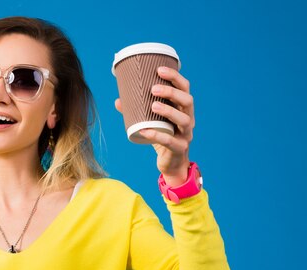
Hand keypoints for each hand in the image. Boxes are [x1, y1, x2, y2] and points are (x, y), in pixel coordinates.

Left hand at [115, 66, 195, 184]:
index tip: (159, 69)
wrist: (170, 162)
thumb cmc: (162, 136)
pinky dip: (157, 135)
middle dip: (171, 92)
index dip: (175, 77)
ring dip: (168, 111)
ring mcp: (186, 134)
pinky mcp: (180, 148)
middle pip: (187, 101)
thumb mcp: (151, 121)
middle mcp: (189, 118)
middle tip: (153, 88)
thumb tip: (118, 100)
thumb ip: (137, 111)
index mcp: (183, 108)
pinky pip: (170, 141)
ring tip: (153, 105)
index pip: (184, 88)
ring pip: (183, 120)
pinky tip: (145, 131)